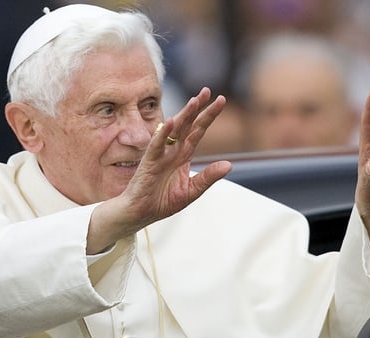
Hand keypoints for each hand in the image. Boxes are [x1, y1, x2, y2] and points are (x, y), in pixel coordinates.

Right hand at [88, 87, 231, 252]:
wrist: (140, 214)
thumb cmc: (162, 202)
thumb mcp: (191, 191)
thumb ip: (208, 177)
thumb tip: (229, 164)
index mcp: (183, 155)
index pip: (198, 131)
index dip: (208, 116)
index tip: (220, 100)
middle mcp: (173, 151)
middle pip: (188, 125)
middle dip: (198, 108)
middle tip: (208, 91)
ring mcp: (161, 154)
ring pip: (174, 130)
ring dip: (184, 115)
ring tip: (195, 101)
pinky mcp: (149, 162)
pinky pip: (157, 145)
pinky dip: (163, 133)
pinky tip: (172, 122)